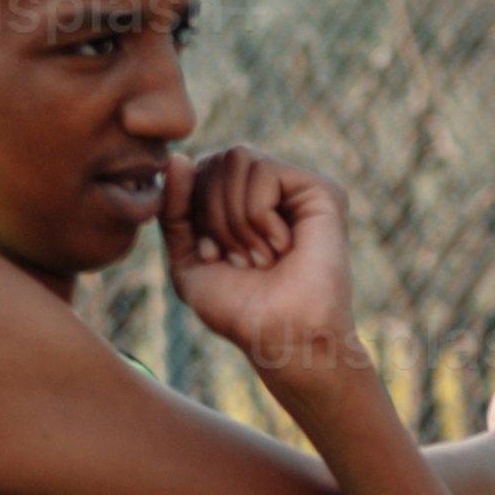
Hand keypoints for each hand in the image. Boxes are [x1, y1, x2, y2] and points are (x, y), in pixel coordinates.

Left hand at [166, 145, 365, 384]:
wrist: (281, 337)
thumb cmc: (239, 309)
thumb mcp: (187, 260)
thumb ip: (173, 210)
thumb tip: (177, 157)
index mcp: (242, 201)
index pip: (198, 169)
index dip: (192, 211)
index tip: (212, 257)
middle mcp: (271, 188)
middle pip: (215, 159)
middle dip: (212, 215)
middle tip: (240, 260)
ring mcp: (297, 186)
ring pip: (237, 158)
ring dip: (236, 219)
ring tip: (261, 258)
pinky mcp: (320, 189)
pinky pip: (263, 171)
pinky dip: (258, 216)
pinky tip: (281, 246)